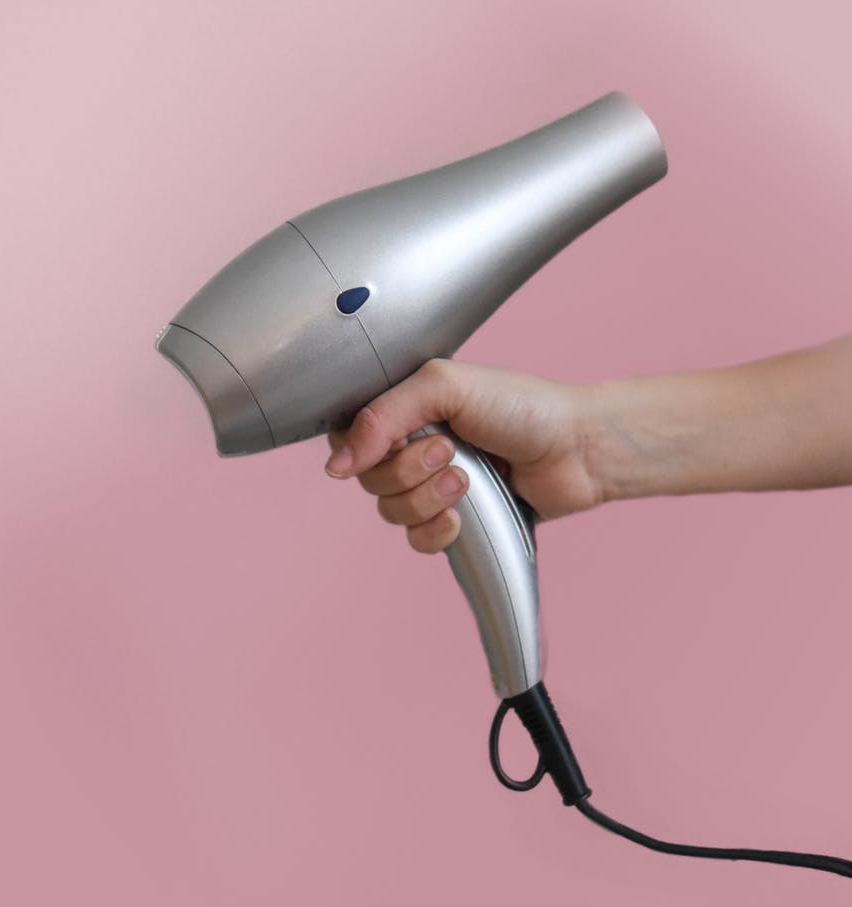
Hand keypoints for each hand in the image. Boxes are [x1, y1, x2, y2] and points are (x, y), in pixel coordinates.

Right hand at [324, 359, 602, 552]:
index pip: (348, 435)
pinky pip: (417, 541)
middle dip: (409, 472)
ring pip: (392, 512)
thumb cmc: (523, 406)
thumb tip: (337, 464)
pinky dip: (436, 532)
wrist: (576, 449)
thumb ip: (384, 416)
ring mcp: (432, 485)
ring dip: (427, 500)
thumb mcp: (446, 387)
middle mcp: (413, 446)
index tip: (392, 447)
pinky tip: (461, 518)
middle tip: (451, 452)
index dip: (361, 449)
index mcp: (406, 408)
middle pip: (369, 479)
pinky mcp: (454, 519)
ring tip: (468, 480)